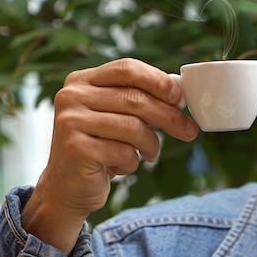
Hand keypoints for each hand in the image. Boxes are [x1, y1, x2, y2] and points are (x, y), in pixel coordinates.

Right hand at [22, 58, 198, 253]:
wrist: (66, 187)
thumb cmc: (99, 147)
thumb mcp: (114, 116)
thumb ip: (137, 100)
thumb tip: (179, 95)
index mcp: (82, 80)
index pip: (127, 68)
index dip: (158, 81)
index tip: (180, 98)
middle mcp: (72, 96)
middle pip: (135, 99)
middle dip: (169, 116)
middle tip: (189, 131)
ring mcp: (70, 121)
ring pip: (133, 127)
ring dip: (151, 144)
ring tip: (150, 154)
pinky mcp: (75, 148)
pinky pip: (123, 151)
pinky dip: (132, 162)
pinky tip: (122, 166)